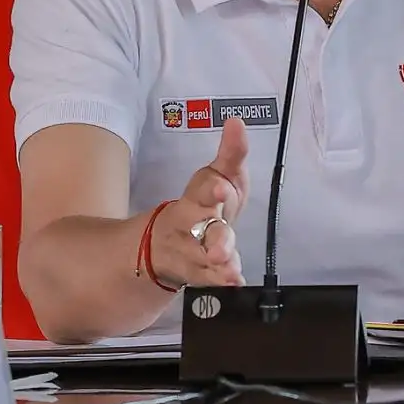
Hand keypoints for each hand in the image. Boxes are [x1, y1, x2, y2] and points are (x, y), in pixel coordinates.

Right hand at [152, 117, 249, 288]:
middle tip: (221, 239)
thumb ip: (231, 153)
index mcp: (198, 193)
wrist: (166, 243)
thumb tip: (237, 121)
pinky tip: (234, 282)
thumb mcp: (218, 175)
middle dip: (213, 230)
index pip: (204, 187)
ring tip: (227, 263)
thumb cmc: (203, 203)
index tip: (221, 187)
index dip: (212, 188)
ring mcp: (191, 249)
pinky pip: (209, 278)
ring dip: (217, 258)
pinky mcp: (197, 272)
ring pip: (202, 253)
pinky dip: (221, 280)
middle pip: (200, 224)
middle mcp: (191, 221)